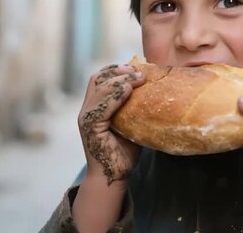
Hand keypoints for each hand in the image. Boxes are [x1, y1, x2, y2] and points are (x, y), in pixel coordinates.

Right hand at [78, 64, 144, 184]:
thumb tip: (156, 91)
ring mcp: (86, 118)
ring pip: (100, 88)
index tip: (135, 66)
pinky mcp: (89, 127)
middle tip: (139, 71)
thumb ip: (135, 108)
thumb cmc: (124, 152)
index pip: (99, 78)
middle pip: (98, 78)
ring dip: (121, 80)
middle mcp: (86, 110)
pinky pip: (103, 105)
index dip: (115, 69)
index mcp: (94, 107)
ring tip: (138, 78)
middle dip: (119, 71)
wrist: (114, 176)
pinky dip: (117, 95)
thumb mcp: (131, 124)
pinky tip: (130, 90)